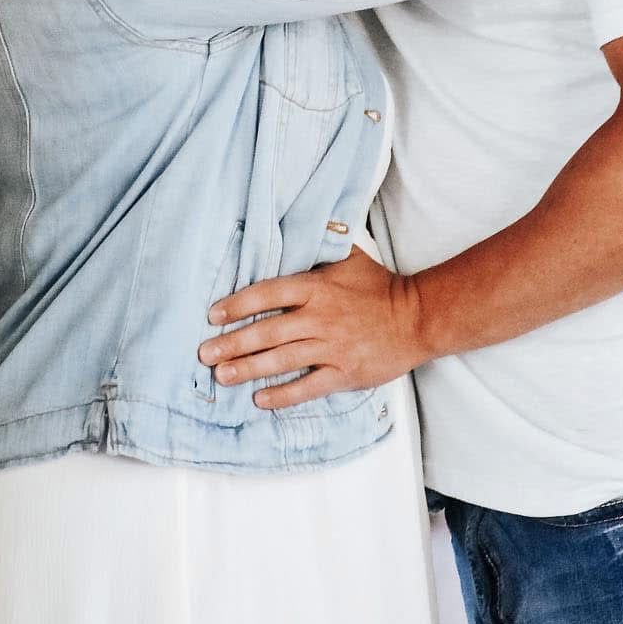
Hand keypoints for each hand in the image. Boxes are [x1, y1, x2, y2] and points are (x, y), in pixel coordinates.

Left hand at [195, 245, 427, 409]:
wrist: (418, 319)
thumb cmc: (380, 287)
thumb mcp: (350, 258)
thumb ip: (322, 244)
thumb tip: (300, 224)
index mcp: (317, 288)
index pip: (268, 294)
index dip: (238, 304)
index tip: (213, 315)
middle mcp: (319, 318)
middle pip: (267, 331)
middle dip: (232, 343)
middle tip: (204, 353)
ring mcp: (331, 347)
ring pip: (282, 360)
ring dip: (248, 369)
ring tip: (222, 376)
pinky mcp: (344, 372)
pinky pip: (308, 386)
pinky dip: (283, 395)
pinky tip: (260, 400)